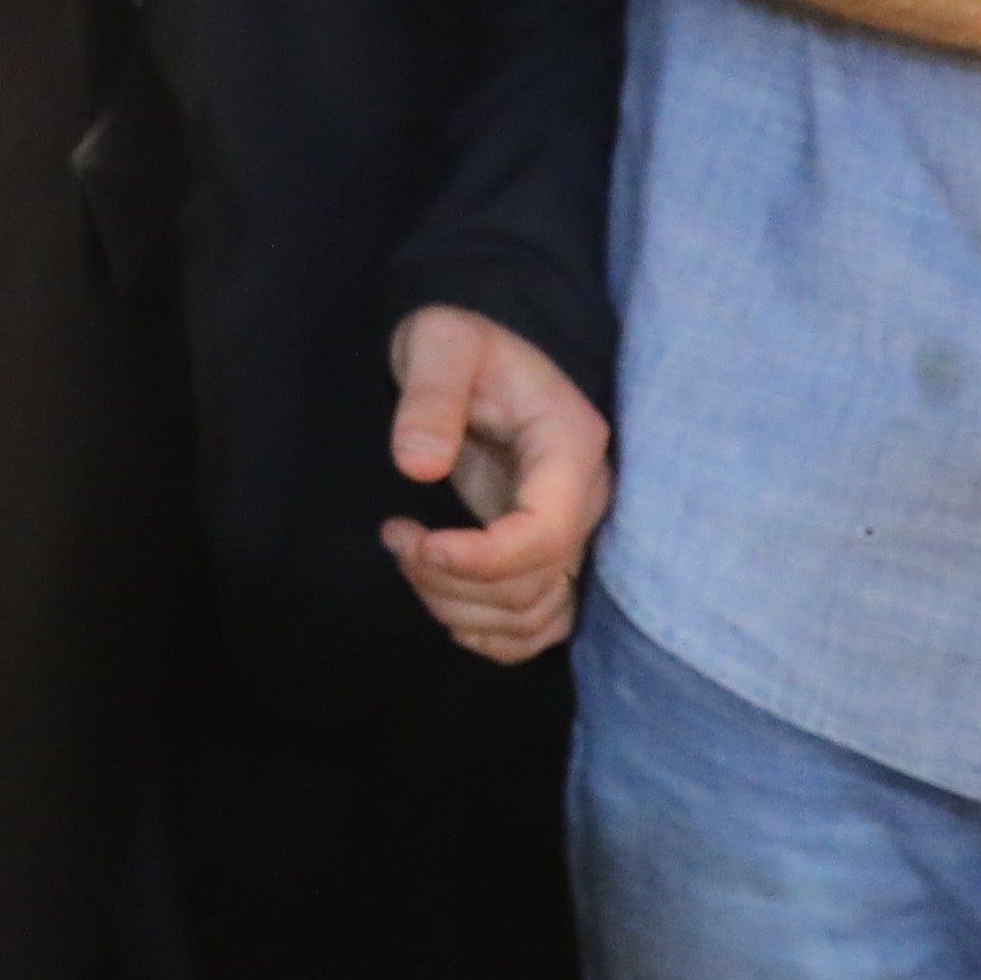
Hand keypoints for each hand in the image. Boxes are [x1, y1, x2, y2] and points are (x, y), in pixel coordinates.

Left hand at [380, 303, 611, 663]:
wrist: (474, 358)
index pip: (547, 533)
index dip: (483, 558)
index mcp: (570, 446)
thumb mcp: (439, 344)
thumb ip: (430, 395)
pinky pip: (540, 624)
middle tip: (396, 538)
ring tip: (407, 556)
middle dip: (453, 579)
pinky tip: (445, 608)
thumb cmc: (459, 343)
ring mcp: (571, 531)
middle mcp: (583, 498)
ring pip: (533, 611)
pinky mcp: (549, 555)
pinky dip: (494, 636)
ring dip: (460, 607)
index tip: (420, 544)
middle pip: (536, 581)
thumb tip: (417, 466)